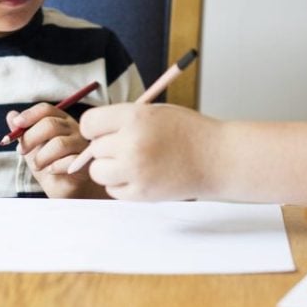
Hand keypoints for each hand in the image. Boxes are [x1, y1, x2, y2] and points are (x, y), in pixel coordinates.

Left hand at [8, 103, 98, 197]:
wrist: (65, 187)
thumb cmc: (49, 163)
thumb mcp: (31, 147)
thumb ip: (22, 132)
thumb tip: (11, 114)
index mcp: (60, 121)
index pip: (46, 110)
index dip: (29, 114)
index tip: (17, 123)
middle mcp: (74, 129)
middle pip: (51, 124)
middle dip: (30, 138)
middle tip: (21, 152)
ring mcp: (82, 145)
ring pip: (59, 144)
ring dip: (41, 157)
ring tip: (37, 166)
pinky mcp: (86, 163)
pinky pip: (70, 161)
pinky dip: (55, 167)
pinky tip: (51, 171)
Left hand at [78, 103, 220, 200]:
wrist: (217, 158)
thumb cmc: (188, 132)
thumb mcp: (155, 112)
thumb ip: (124, 120)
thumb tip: (91, 135)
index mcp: (135, 117)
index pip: (89, 122)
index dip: (95, 128)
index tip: (104, 131)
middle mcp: (131, 143)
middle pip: (94, 149)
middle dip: (107, 148)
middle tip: (130, 147)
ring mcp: (135, 171)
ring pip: (98, 172)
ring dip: (110, 168)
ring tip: (132, 163)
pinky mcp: (141, 194)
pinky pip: (112, 190)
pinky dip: (121, 185)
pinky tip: (141, 176)